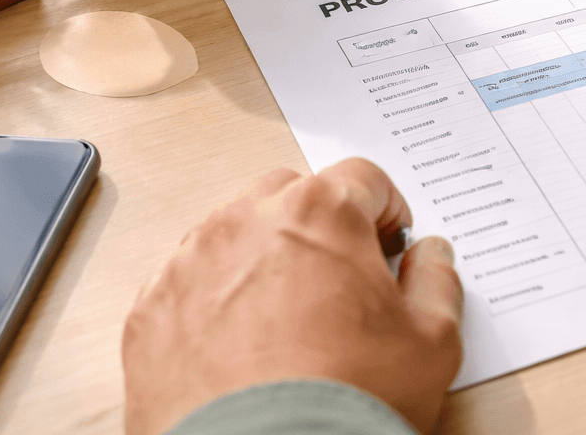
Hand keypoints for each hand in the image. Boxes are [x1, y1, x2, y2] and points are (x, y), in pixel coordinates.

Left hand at [123, 158, 462, 434]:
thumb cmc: (344, 405)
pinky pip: (187, 286)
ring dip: (262, 259)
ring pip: (232, 235)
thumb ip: (437, 281)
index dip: (386, 211)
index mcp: (319, 213)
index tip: (388, 244)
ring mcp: (188, 265)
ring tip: (286, 318)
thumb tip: (430, 258)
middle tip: (341, 278)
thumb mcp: (431, 343)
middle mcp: (245, 222)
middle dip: (319, 224)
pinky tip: (240, 348)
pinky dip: (213, 304)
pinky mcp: (148, 314)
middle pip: (290, 194)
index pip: (363, 179)